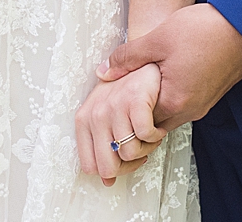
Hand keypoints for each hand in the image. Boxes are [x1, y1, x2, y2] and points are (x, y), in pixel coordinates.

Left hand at [74, 63, 165, 186]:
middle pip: (108, 167)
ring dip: (146, 149)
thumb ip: (103, 146)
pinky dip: (156, 135)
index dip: (112, 171)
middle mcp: (95, 114)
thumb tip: (106, 181)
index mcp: (84, 120)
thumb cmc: (128, 89)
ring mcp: (114, 106)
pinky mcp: (134, 99)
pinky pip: (146, 135)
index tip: (125, 161)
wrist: (146, 61)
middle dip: (130, 166)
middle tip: (141, 151)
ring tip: (149, 133)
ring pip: (130, 153)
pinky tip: (157, 125)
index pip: (90, 166)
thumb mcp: (107, 114)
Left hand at [98, 3, 241, 129]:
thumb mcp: (157, 40)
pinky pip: (186, 103)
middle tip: (128, 87)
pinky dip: (173, 93)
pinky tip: (167, 73)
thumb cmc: (203, 31)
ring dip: (158, 99)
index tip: (117, 93)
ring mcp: (204, 104)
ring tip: (146, 78)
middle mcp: (191, 110)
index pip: (140, 122)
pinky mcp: (213, 94)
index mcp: (175, 103)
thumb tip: (104, 72)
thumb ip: (127, 58)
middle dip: (140, 108)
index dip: (126, 108)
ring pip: (172, 112)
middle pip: (156, 121)